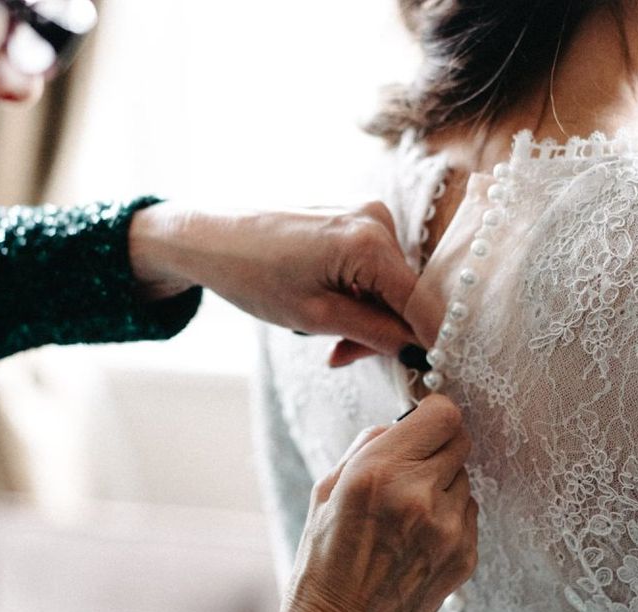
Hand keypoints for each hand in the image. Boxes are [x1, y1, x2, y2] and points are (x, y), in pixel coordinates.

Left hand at [128, 201, 422, 360]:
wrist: (207, 237)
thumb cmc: (251, 275)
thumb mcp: (316, 317)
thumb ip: (374, 334)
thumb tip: (418, 351)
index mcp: (369, 240)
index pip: (420, 302)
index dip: (428, 340)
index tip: (429, 372)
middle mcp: (375, 218)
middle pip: (404, 292)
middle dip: (384, 331)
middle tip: (344, 357)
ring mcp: (365, 213)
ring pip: (389, 282)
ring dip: (368, 315)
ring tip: (329, 337)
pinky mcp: (352, 216)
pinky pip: (373, 265)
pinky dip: (358, 293)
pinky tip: (331, 307)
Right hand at [250, 395, 476, 611]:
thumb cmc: (323, 560)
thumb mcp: (326, 489)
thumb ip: (368, 445)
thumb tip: (402, 422)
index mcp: (379, 472)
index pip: (442, 414)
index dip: (434, 411)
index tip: (425, 419)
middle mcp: (418, 496)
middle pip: (461, 440)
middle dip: (438, 444)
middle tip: (415, 463)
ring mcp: (447, 529)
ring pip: (465, 477)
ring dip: (443, 482)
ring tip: (410, 510)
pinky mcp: (465, 557)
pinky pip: (469, 512)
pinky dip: (450, 514)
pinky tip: (420, 536)